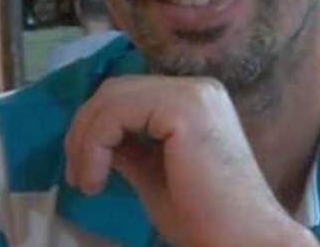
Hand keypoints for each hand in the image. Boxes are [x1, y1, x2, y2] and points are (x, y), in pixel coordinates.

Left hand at [64, 76, 316, 245]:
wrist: (242, 237)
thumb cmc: (204, 215)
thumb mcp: (153, 172)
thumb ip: (129, 147)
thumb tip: (93, 138)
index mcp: (194, 99)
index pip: (129, 93)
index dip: (95, 126)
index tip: (82, 172)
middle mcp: (196, 87)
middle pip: (117, 88)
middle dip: (85, 129)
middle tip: (77, 176)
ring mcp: (192, 93)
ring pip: (112, 97)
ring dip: (86, 139)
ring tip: (86, 181)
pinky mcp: (183, 108)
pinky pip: (117, 114)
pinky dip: (94, 145)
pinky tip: (95, 180)